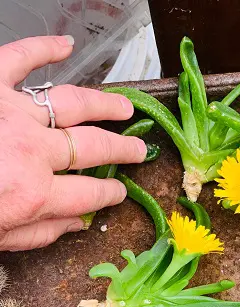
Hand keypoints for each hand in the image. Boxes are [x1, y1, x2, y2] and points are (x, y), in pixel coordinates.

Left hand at [0, 35, 146, 250]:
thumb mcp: (1, 238)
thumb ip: (43, 231)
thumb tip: (80, 223)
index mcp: (35, 194)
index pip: (90, 194)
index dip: (111, 195)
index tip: (120, 193)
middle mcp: (33, 151)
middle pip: (93, 148)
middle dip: (122, 150)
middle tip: (138, 149)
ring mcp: (13, 113)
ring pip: (72, 104)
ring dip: (103, 105)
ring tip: (123, 107)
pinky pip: (20, 59)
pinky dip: (44, 48)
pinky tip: (66, 46)